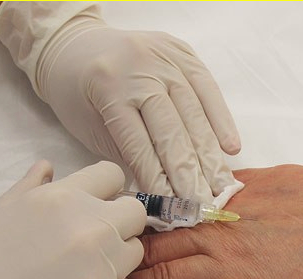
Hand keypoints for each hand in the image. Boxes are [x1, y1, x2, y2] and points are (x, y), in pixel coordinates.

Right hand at [0, 160, 145, 278]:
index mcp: (63, 197)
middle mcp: (91, 227)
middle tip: (92, 242)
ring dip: (115, 260)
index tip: (97, 206)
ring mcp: (100, 269)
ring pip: (134, 254)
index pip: (114, 176)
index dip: (107, 191)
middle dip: (119, 223)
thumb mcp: (0, 209)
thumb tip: (50, 168)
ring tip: (80, 273)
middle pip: (135, 214)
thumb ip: (33, 186)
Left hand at [35, 14, 240, 200]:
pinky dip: (221, 120)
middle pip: (172, 129)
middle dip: (190, 174)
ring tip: (221, 187)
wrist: (72, 43)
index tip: (174, 210)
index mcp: (109, 88)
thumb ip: (128, 153)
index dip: (159, 179)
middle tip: (203, 206)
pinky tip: (231, 148)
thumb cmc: (76, 93)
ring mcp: (164, 57)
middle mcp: (140, 69)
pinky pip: (208, 88)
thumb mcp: (89, 127)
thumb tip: (165, 191)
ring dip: (210, 155)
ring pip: (194, 112)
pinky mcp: (181, 51)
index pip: (140, 143)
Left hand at [119, 165, 302, 278]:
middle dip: (125, 257)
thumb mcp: (275, 176)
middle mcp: (218, 235)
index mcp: (222, 204)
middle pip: (156, 247)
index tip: (116, 231)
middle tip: (99, 263)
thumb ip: (236, 184)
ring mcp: (230, 269)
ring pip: (165, 277)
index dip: (136, 226)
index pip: (164, 216)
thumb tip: (212, 183)